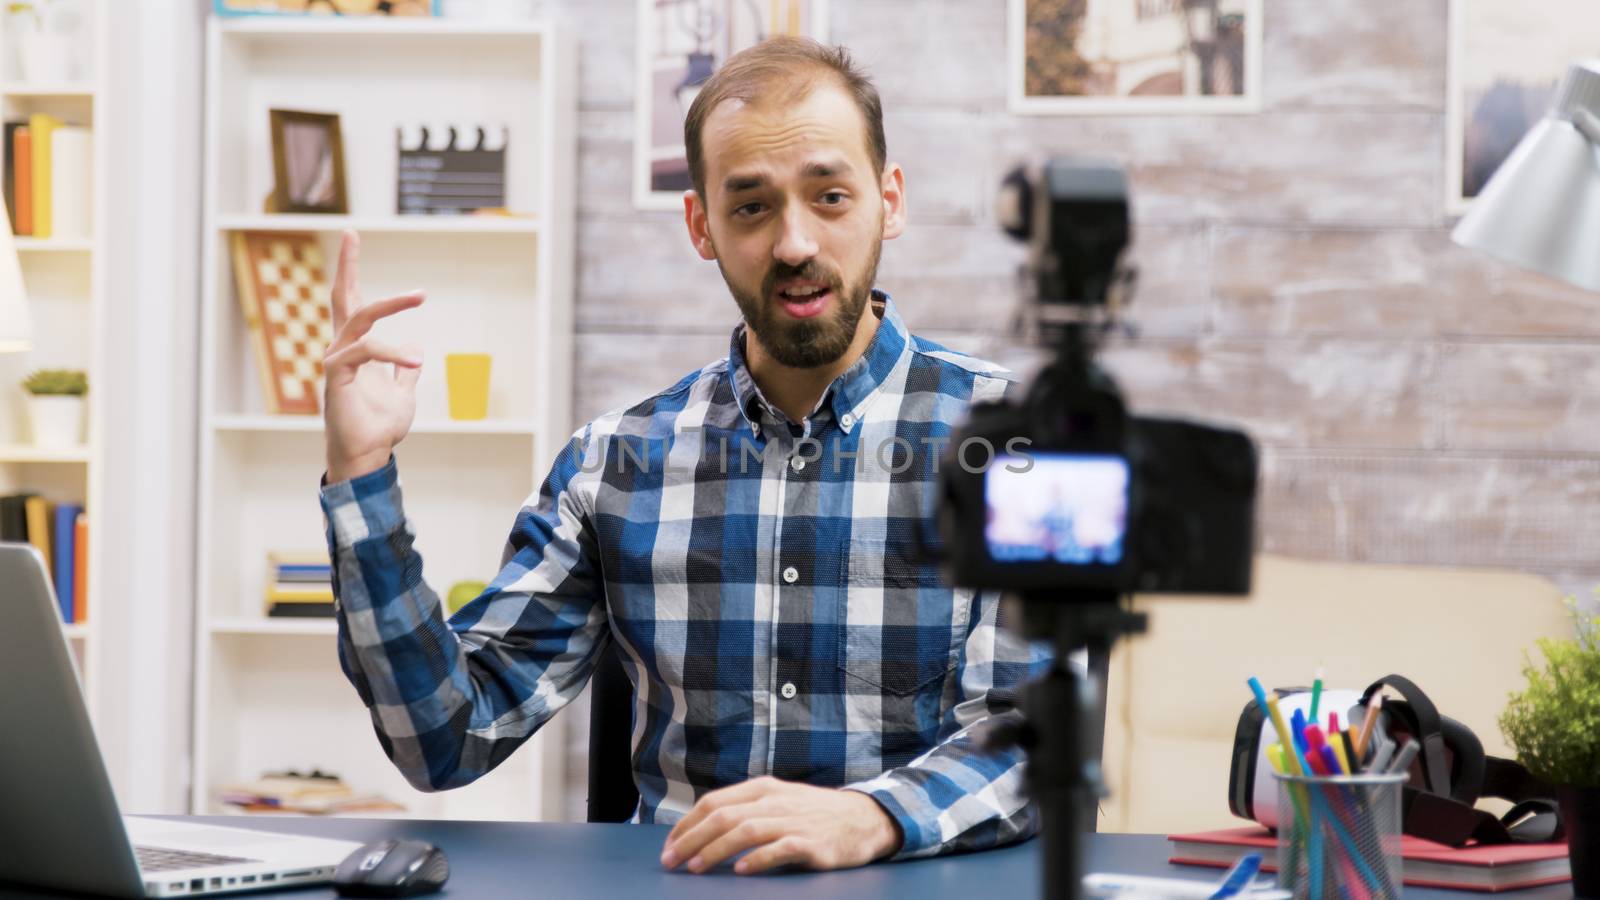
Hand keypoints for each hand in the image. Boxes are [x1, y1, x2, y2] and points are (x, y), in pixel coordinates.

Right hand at [323, 231, 425, 482]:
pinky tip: (413, 357)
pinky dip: (390, 351)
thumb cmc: (380, 427)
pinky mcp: (336, 376)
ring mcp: (336, 360)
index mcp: (356, 350)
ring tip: (421, 294)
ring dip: (391, 303)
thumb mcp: (403, 393)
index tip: (353, 238)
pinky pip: (363, 351)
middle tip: (351, 233)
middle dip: (347, 265)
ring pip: (359, 318)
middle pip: (341, 298)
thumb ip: (405, 369)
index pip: (354, 304)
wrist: (368, 456)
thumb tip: (416, 347)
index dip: (350, 272)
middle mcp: (342, 349)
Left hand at [660, 776, 901, 875]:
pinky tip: (741, 870)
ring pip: (746, 831)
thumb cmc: (813, 814)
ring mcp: (794, 821)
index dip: (687, 824)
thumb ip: (745, 809)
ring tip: (696, 868)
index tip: (670, 846)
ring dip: (716, 850)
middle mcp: (775, 801)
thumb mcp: (777, 800)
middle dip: (691, 839)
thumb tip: (702, 829)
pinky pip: (779, 849)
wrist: (863, 818)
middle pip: (723, 816)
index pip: (714, 802)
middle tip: (671, 861)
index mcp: (762, 788)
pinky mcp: (812, 843)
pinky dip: (757, 859)